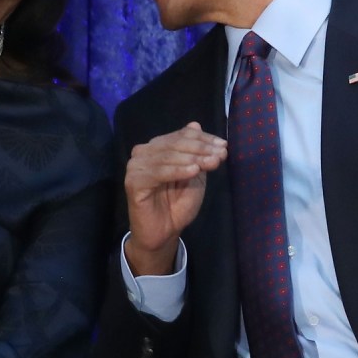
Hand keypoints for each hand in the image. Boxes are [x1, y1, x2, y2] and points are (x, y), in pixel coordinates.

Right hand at [124, 122, 226, 275]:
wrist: (163, 233)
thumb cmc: (178, 204)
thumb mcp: (194, 175)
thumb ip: (195, 152)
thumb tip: (195, 125)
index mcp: (157, 147)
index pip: (181, 135)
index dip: (203, 139)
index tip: (223, 146)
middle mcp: (143, 152)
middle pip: (175, 143)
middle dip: (201, 148)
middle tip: (220, 155)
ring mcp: (136, 166)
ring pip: (168, 156)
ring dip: (193, 158)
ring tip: (212, 163)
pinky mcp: (133, 182)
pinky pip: (158, 172)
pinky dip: (178, 170)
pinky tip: (194, 171)